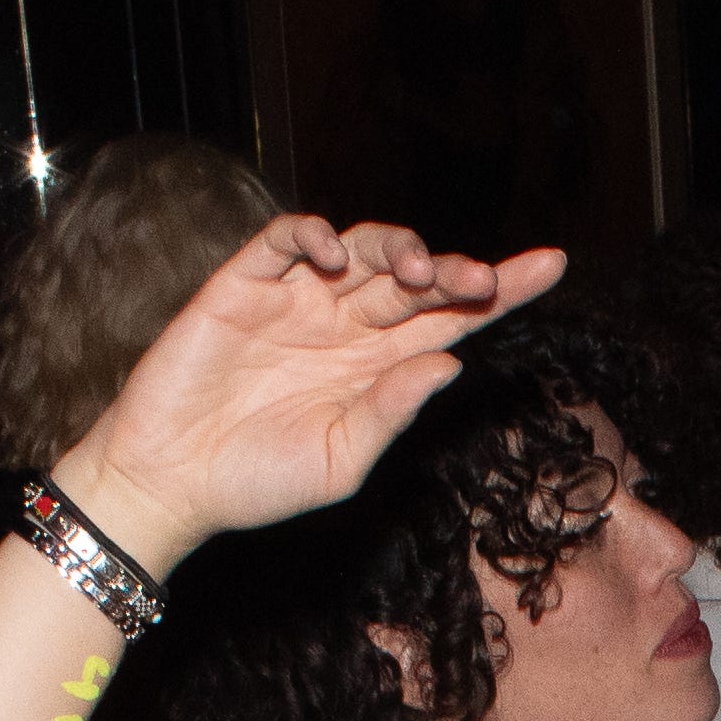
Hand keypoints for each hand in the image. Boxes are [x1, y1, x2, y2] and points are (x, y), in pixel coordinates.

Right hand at [59, 215, 562, 562]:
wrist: (169, 483)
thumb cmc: (257, 482)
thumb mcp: (342, 462)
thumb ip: (391, 411)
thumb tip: (449, 366)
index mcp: (376, 369)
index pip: (449, 320)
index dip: (501, 291)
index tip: (552, 265)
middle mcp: (343, 327)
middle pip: (414, 280)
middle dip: (455, 271)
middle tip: (482, 279)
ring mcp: (296, 301)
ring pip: (363, 250)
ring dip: (397, 249)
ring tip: (418, 271)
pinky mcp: (243, 285)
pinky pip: (286, 240)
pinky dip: (315, 238)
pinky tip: (337, 261)